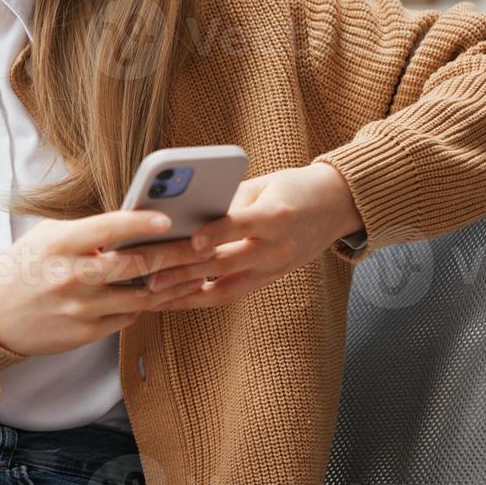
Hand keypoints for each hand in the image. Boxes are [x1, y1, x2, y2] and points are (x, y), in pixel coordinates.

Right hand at [0, 209, 215, 356]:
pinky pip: (127, 318)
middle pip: (136, 264)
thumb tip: (134, 222)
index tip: (169, 218)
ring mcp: (81, 308)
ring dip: (172, 285)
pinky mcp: (86, 333)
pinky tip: (166, 294)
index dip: (141, 222)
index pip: (109, 228)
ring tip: (197, 273)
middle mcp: (72, 276)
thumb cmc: (22, 268)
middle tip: (203, 245)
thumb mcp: (47, 237)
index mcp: (60, 244)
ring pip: (140, 296)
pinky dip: (146, 305)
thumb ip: (87, 231)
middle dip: (175, 254)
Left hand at [95, 162, 362, 310]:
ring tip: (154, 296)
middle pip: (225, 262)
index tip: (191, 241)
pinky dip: (201, 298)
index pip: (241, 226)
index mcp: (276, 216)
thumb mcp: (262, 184)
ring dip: (187, 293)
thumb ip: (228, 201)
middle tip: (150, 275)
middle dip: (185, 271)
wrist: (335, 207)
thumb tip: (186, 214)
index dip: (216, 234)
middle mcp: (276, 247)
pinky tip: (175, 300)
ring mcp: (274, 269)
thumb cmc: (292, 188)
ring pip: (225, 288)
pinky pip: (231, 294)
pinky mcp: (269, 280)